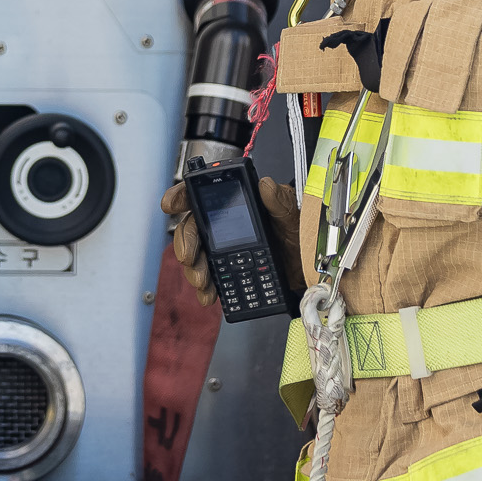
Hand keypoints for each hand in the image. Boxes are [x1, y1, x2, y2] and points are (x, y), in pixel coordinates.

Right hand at [161, 176, 304, 305]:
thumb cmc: (300, 233)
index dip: (182, 195)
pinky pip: (210, 278)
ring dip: (193, 269)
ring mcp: (224, 249)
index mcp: (236, 204)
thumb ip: (279, 201)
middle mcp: (225, 224)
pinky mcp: (228, 271)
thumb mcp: (293, 214)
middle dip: (185, 243)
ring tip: (202, 280)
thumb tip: (266, 185)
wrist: (310, 267)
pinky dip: (206, 288)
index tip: (171, 205)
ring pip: (196, 255)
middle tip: (189, 256)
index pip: (203, 194)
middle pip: (191, 228)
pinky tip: (209, 295)